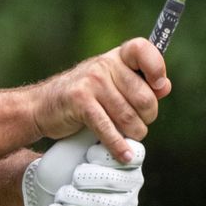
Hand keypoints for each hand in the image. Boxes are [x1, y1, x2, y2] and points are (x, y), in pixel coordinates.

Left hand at [23, 138, 145, 205]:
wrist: (51, 189)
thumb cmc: (67, 161)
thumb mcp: (77, 142)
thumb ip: (92, 130)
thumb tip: (100, 112)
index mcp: (129, 158)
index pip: (134, 155)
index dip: (113, 155)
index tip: (89, 153)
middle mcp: (133, 182)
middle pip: (121, 181)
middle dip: (94, 178)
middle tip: (73, 176)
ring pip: (111, 205)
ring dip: (81, 200)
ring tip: (60, 194)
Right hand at [30, 39, 169, 162]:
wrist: (40, 107)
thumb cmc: (81, 98)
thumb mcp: (109, 84)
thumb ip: (138, 84)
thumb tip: (164, 87)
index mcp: (116, 58)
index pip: (142, 50)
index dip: (156, 68)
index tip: (158, 87)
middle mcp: (104, 66)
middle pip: (144, 97)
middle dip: (146, 118)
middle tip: (137, 124)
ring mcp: (91, 83)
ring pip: (129, 117)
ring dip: (133, 134)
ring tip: (128, 138)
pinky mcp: (80, 102)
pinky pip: (108, 128)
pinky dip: (118, 145)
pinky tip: (124, 155)